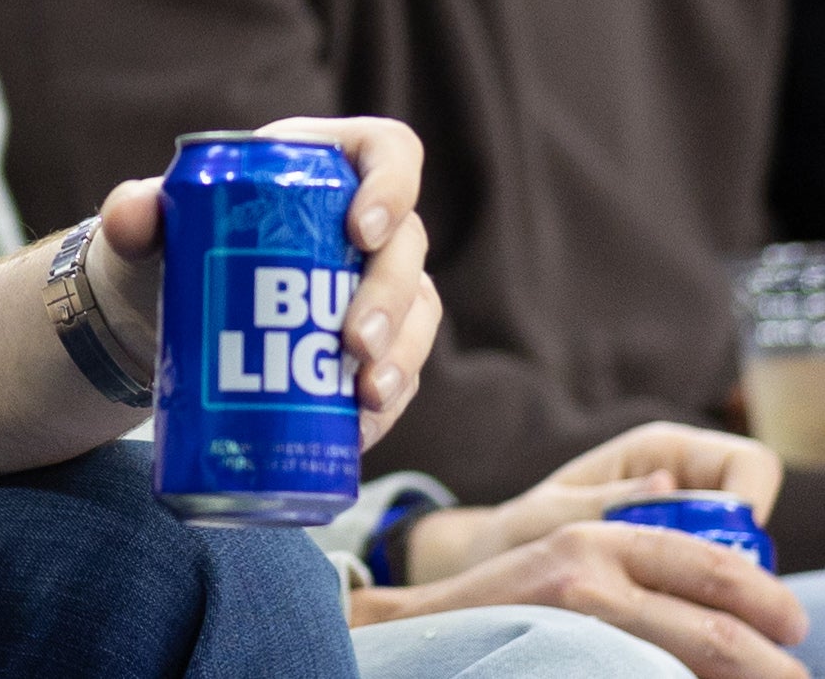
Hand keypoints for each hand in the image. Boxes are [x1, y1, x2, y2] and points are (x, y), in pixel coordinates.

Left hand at [89, 115, 439, 445]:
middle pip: (408, 245)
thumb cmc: (167, 248)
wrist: (162, 315)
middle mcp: (361, 221)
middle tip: (354, 342)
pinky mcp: (375, 341)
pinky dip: (386, 400)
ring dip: (402, 355)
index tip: (361, 231)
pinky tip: (359, 429)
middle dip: (390, 298)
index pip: (387, 151)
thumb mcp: (146, 228)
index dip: (392, 184)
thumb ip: (132, 212)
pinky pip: (401, 367)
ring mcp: (374, 282)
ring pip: (418, 311)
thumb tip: (132, 214)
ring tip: (365, 395)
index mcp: (318, 168)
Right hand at [358, 519, 808, 678]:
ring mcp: (577, 613)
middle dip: (770, 657)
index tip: (790, 625)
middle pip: (714, 620)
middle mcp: (591, 567)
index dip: (762, 596)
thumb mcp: (564, 563)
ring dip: (740, 674)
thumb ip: (626, 566)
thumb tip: (719, 588)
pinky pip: (645, 672)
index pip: (706, 562)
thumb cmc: (498, 603)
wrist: (414, 629)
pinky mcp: (562, 649)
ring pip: (693, 654)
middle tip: (795, 675)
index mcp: (597, 537)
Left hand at [410, 423, 787, 580]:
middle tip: (679, 594)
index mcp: (663, 451)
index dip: (747, 504)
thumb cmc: (523, 531)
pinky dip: (692, 609)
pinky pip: (715, 592)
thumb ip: (600, 502)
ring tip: (652, 606)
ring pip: (741, 564)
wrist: (502, 569)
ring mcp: (692, 530)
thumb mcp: (550, 515)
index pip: (748, 466)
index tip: (717, 550)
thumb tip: (664, 484)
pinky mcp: (686, 571)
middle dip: (731, 563)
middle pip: (753, 524)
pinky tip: (651, 620)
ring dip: (707, 591)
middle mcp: (688, 486)